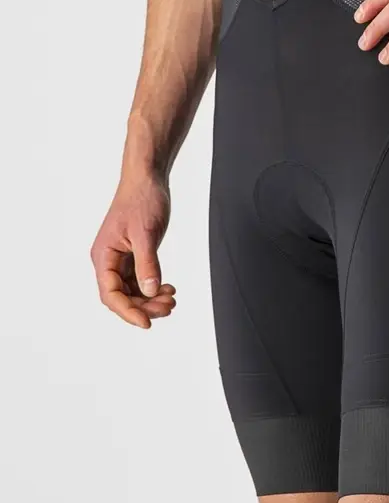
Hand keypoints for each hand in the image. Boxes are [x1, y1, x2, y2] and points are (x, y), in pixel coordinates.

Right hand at [90, 171, 175, 328]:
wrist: (147, 180)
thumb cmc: (142, 200)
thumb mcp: (146, 233)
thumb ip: (147, 264)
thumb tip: (149, 291)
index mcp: (103, 256)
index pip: (110, 294)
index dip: (128, 311)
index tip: (146, 323)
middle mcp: (109, 260)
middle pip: (122, 296)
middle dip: (144, 306)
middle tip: (169, 307)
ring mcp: (121, 258)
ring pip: (132, 290)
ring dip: (150, 299)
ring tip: (172, 299)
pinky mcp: (133, 255)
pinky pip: (140, 279)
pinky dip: (153, 287)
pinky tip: (168, 288)